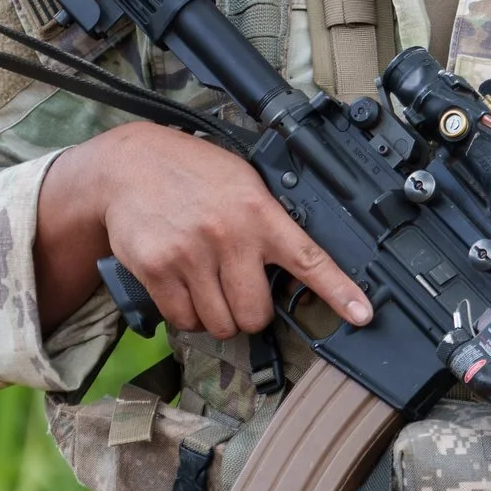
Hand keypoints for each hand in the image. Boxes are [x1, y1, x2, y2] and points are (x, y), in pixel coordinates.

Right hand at [34, 125, 372, 341]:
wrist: (129, 165)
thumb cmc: (193, 175)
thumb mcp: (243, 182)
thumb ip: (269, 221)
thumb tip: (299, 267)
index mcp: (258, 212)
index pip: (307, 258)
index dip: (338, 290)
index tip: (361, 314)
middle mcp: (227, 235)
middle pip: (255, 314)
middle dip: (249, 313)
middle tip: (238, 291)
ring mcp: (190, 255)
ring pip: (219, 324)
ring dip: (217, 317)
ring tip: (208, 286)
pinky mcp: (156, 270)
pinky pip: (183, 320)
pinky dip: (187, 315)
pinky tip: (184, 288)